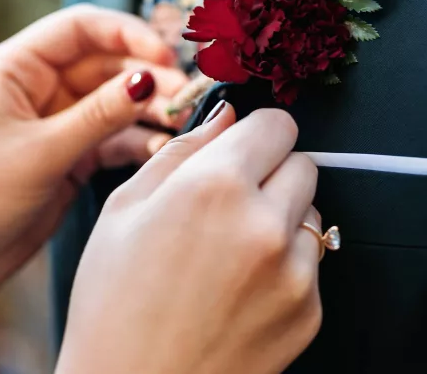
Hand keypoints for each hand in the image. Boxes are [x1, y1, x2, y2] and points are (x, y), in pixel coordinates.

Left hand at [0, 4, 190, 294]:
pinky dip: (140, 137)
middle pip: (107, 61)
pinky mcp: (75, 148)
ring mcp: (60, 116)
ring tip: (182, 121)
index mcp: (17, 66)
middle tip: (185, 95)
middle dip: (148, 75)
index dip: (127, 34)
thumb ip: (100, 115)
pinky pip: (116, 132)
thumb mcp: (43, 152)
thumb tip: (150, 79)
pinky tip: (161, 148)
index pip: (81, 28)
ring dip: (150, 107)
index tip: (164, 57)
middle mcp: (40, 83)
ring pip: (118, 97)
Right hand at [57, 105, 323, 373]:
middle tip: (229, 206)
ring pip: (312, 213)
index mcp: (215, 187)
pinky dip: (286, 267)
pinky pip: (312, 264)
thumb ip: (181, 150)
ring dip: (283, 219)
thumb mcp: (123, 210)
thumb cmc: (114, 308)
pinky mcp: (310, 312)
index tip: (244, 147)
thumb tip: (225, 113)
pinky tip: (241, 290)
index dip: (256, 133)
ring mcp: (294, 272)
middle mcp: (265, 224)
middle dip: (272, 174)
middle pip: (303, 163)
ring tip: (230, 255)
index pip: (277, 123)